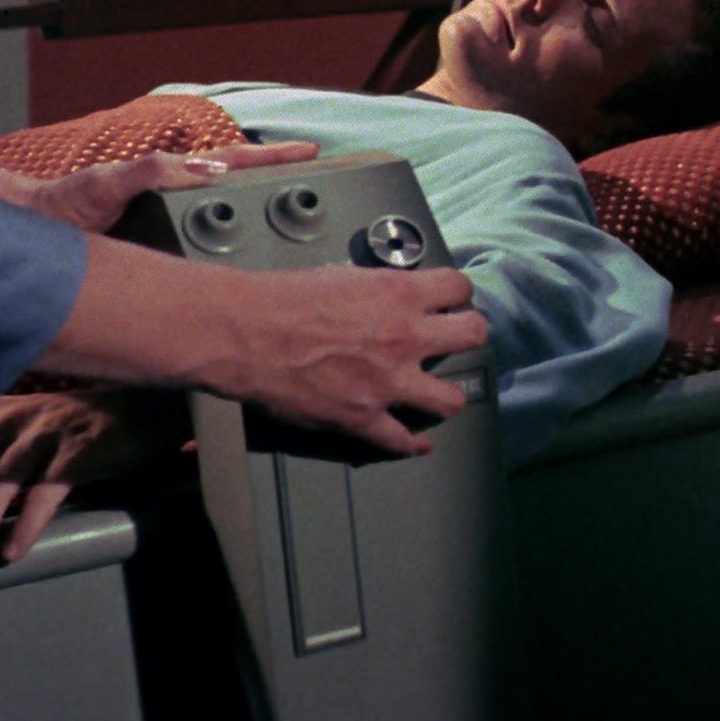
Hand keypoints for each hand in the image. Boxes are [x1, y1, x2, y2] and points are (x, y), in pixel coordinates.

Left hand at [0, 389, 187, 574]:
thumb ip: (7, 456)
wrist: (155, 408)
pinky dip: (26, 526)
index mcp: (2, 411)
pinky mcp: (79, 450)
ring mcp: (48, 431)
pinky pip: (43, 492)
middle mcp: (17, 416)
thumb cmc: (93, 428)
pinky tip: (15, 553)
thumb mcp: (40, 432)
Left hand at [13, 141, 319, 231]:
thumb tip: (200, 168)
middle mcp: (175, 198)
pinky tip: (249, 259)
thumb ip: (150, 172)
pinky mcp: (160, 252)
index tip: (308, 151)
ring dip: (261, 213)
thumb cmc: (62, 205)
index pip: (232, 161)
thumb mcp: (106, 183)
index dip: (271, 157)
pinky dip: (233, 245)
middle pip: (239, 186)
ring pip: (228, 216)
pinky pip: (208, 247)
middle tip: (320, 180)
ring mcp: (170, 224)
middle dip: (279, 180)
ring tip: (297, 214)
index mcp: (170, 175)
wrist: (32, 236)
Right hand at [210, 265, 486, 455]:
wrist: (247, 332)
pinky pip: (402, 440)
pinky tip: (417, 443)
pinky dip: (411, 444)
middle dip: (467, 335)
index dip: (457, 294)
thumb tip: (387, 296)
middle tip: (456, 338)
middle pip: (472, 335)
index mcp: (398, 295)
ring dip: (447, 396)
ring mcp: (388, 382)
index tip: (452, 300)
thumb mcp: (341, 276)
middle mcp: (404, 337)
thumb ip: (376, 290)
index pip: (458, 288)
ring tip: (441, 393)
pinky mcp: (364, 417)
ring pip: (451, 399)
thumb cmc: (282, 300)